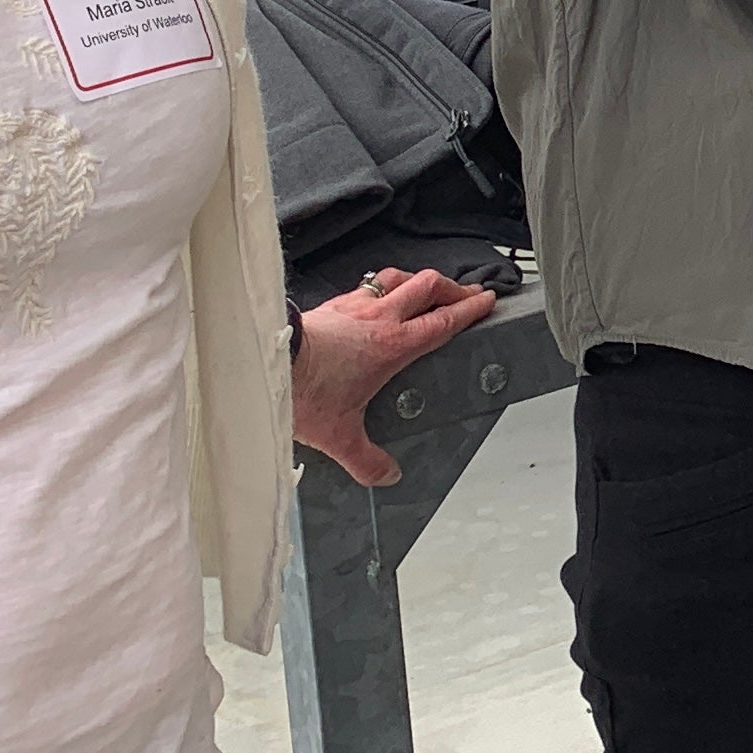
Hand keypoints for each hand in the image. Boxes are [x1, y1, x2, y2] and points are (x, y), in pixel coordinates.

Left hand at [292, 268, 501, 487]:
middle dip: (454, 287)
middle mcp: (378, 318)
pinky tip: (376, 297)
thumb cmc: (302, 390)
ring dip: (419, 280)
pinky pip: (367, 284)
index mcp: (393, 346)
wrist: (266, 361)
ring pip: (399, 277)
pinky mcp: (331, 304)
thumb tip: (387, 475)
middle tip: (467, 293)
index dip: (470, 309)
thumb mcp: (340, 436)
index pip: (444, 321)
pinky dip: (383, 286)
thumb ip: (367, 460)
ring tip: (426, 287)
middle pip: (429, 286)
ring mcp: (354, 305)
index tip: (486, 301)